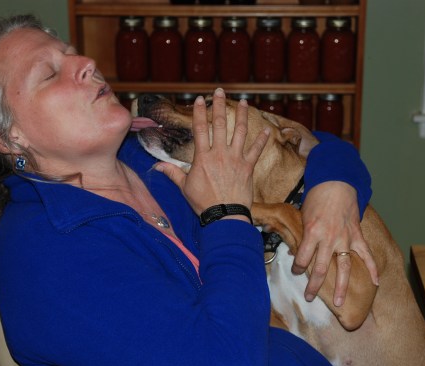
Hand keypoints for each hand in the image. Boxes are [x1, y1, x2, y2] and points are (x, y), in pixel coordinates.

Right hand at [155, 88, 268, 216]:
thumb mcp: (184, 187)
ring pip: (240, 132)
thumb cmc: (204, 203)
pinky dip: (261, 140)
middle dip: (219, 105)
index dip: (199, 112)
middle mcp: (220, 154)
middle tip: (220, 92)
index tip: (200, 99)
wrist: (224, 215)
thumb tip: (158, 166)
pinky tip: (266, 130)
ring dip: (242, 115)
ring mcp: (235, 159)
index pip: (199, 129)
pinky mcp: (248, 167)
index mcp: (203, 157)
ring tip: (243, 102)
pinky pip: (256, 150)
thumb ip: (173, 173)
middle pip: (219, 124)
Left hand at [291, 181, 378, 305]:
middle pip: (320, 269)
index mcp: (312, 232)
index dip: (297, 268)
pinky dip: (373, 269)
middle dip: (313, 286)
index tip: (296, 271)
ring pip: (343, 268)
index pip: (303, 258)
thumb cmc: (317, 197)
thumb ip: (303, 235)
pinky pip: (366, 255)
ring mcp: (345, 239)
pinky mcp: (357, 236)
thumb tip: (297, 251)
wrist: (337, 183)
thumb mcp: (303, 215)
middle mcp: (329, 239)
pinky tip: (376, 282)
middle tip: (309, 297)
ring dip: (340, 287)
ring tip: (339, 302)